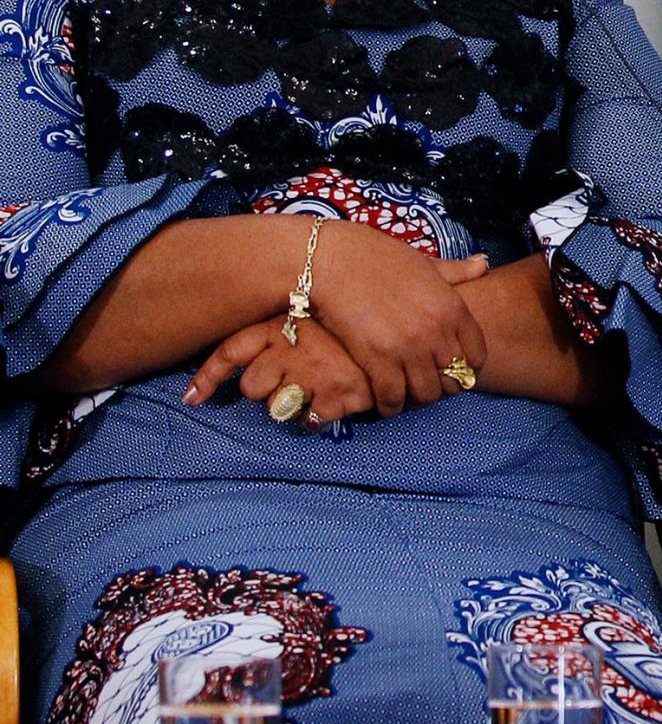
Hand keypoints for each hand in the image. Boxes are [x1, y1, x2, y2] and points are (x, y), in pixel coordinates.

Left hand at [183, 317, 376, 428]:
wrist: (409, 316)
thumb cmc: (359, 310)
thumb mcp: (316, 302)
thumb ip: (281, 318)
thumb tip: (238, 343)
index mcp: (283, 322)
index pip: (231, 351)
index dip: (207, 378)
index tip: (192, 400)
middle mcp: (292, 349)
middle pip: (252, 387)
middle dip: (268, 390)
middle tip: (293, 380)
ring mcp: (314, 374)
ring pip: (278, 408)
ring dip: (292, 405)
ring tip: (316, 389)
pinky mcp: (337, 395)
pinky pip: (310, 421)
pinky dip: (316, 418)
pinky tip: (330, 404)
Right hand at [299, 225, 488, 416]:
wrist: (333, 261)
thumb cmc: (379, 258)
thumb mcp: (426, 263)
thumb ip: (457, 271)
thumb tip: (483, 262)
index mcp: (454, 309)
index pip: (477, 357)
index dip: (467, 371)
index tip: (451, 373)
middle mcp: (437, 331)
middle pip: (454, 381)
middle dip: (442, 389)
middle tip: (425, 386)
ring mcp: (409, 347)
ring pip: (426, 394)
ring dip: (416, 400)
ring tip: (406, 396)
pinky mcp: (378, 359)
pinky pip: (393, 398)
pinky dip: (390, 406)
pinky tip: (384, 403)